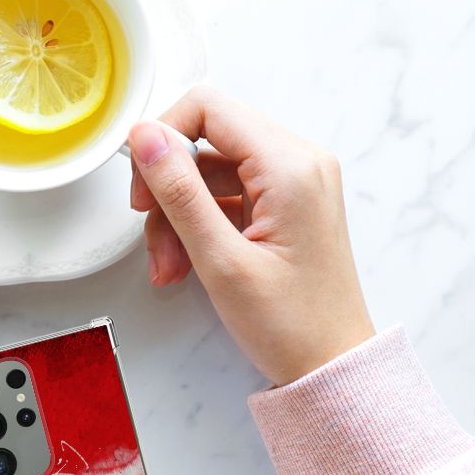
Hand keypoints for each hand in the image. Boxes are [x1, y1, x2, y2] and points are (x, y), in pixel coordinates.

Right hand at [128, 87, 373, 385]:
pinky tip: (187, 265)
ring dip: (179, 216)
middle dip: (169, 189)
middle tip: (152, 236)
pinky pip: (228, 196)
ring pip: (211, 172)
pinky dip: (200, 226)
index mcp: (291, 166)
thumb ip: (180, 192)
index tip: (142, 185)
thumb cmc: (292, 325)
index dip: (163, 138)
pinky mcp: (286, 204)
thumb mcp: (221, 260)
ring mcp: (294, 183)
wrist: (332, 367)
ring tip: (170, 267)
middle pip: (207, 141)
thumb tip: (145, 136)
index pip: (208, 108)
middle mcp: (299, 162)